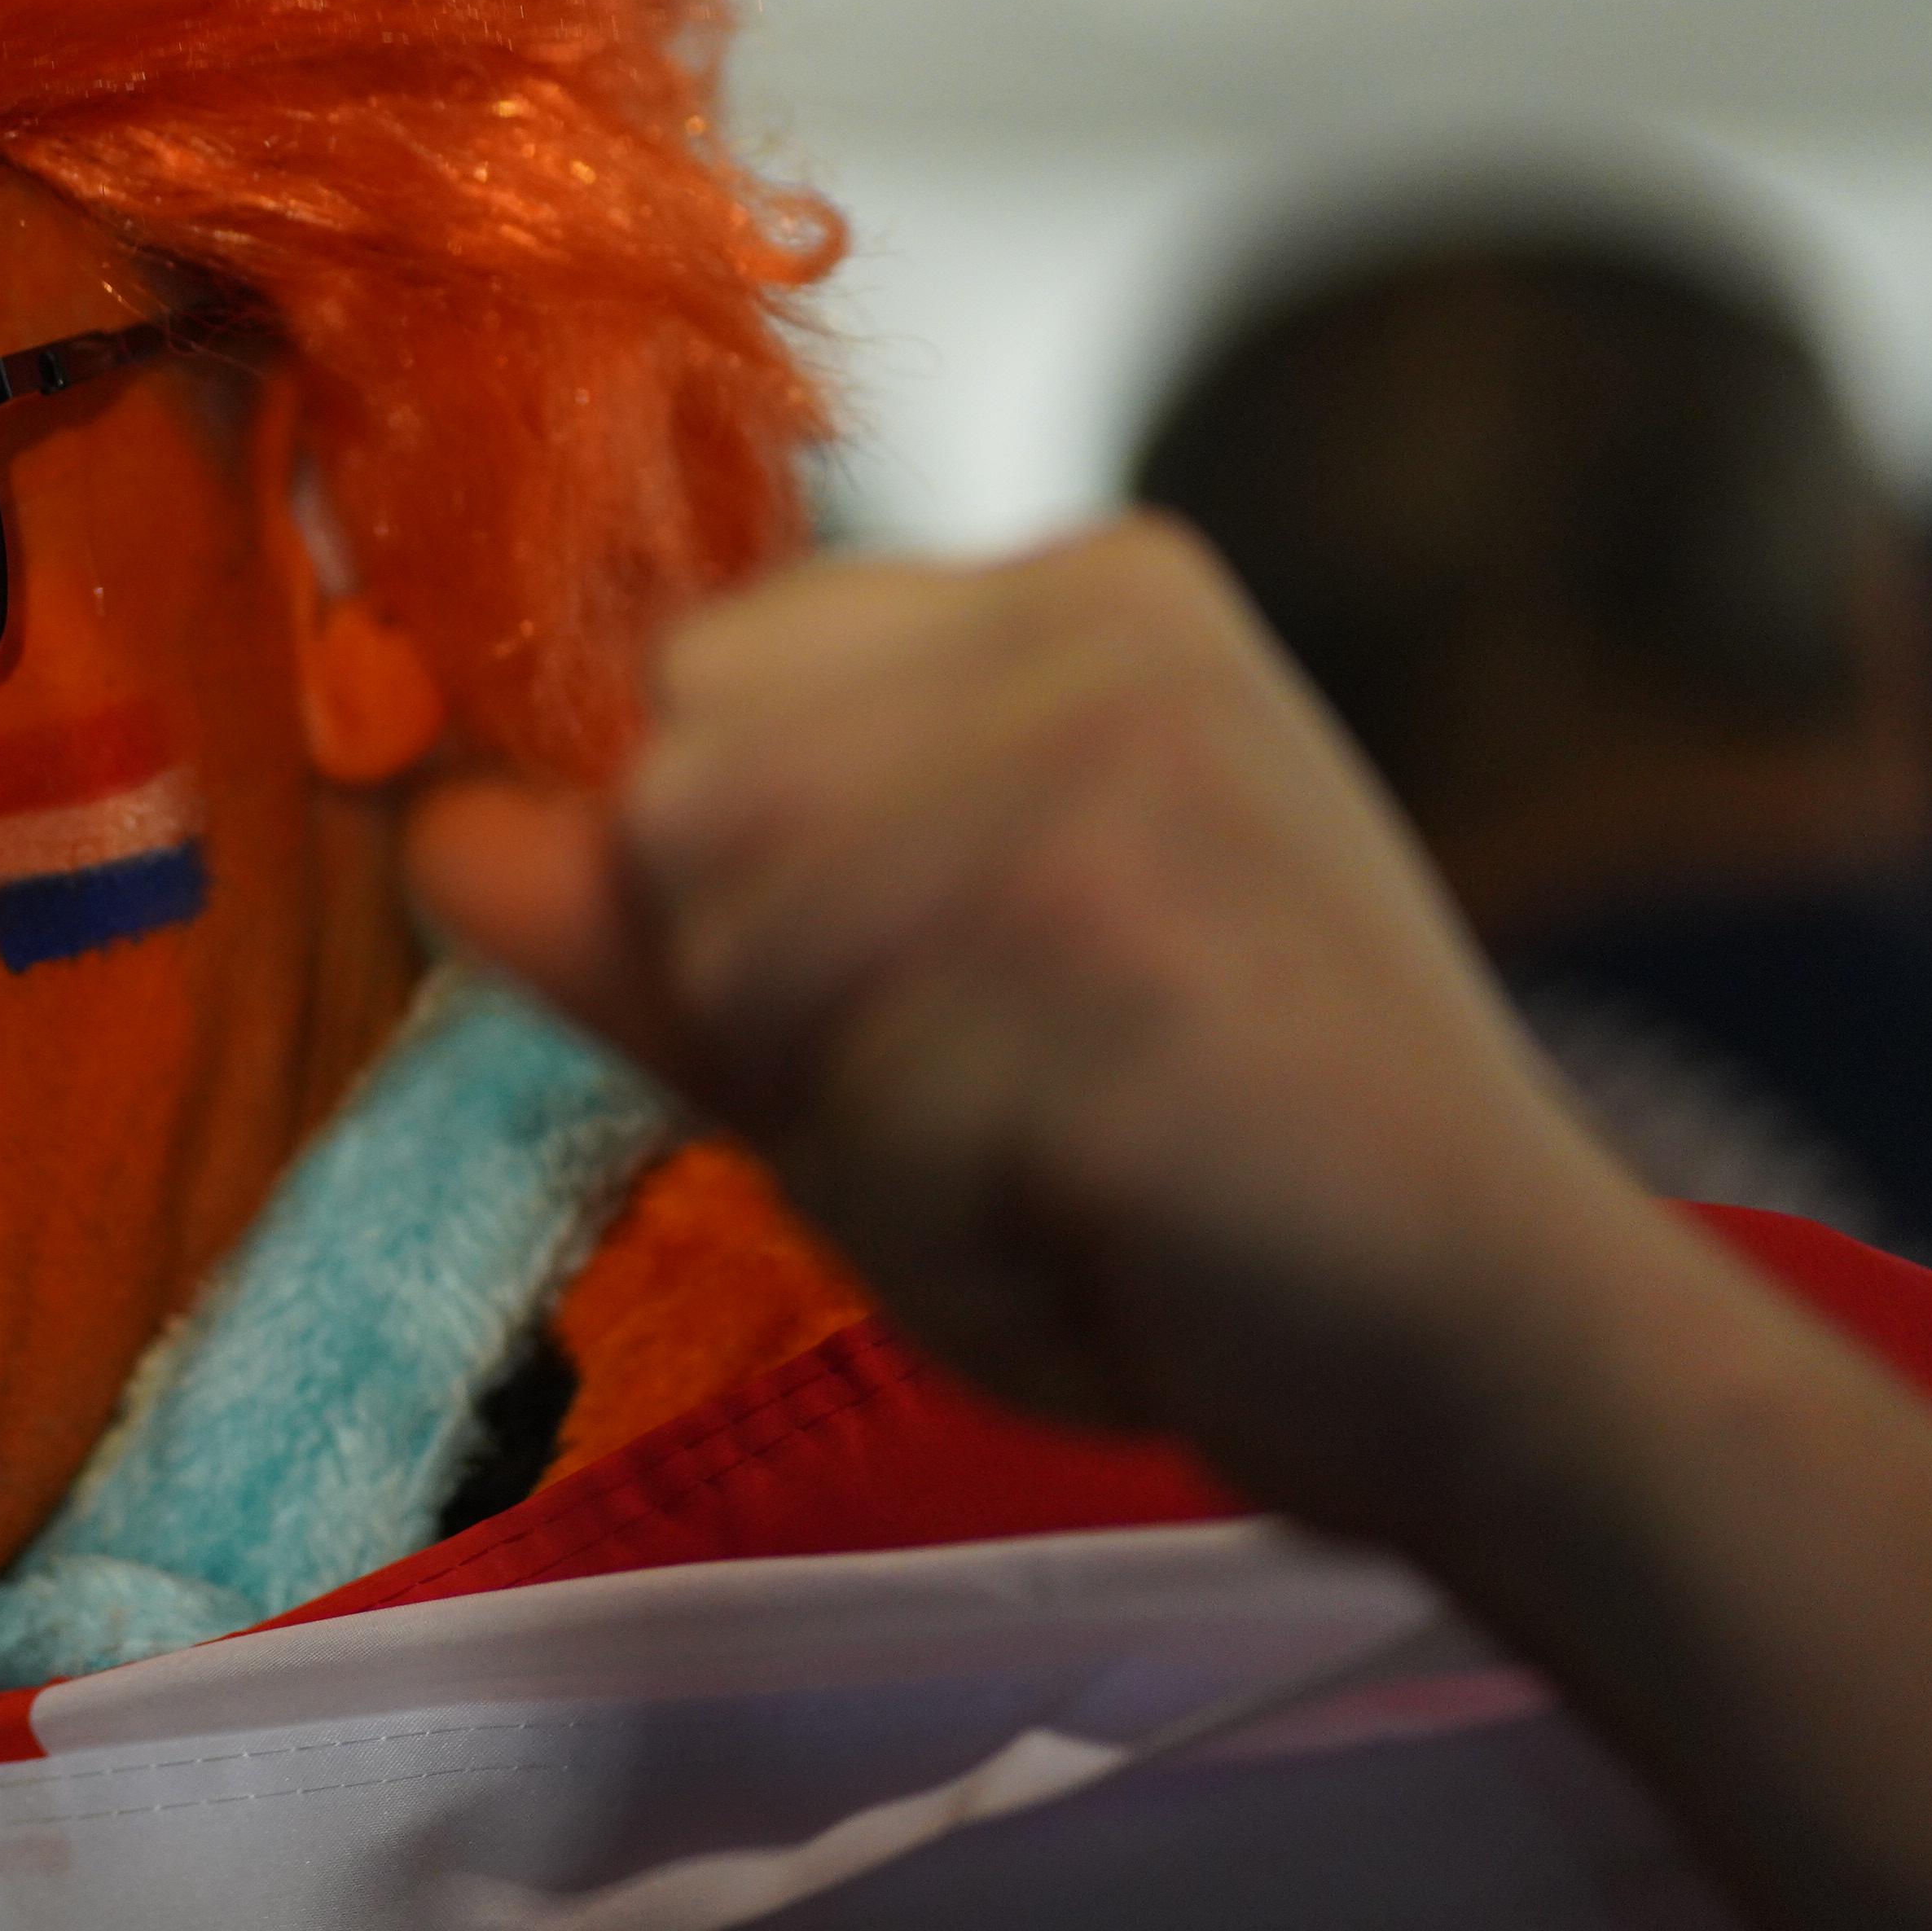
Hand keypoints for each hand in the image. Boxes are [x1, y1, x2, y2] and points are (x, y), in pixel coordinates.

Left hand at [412, 519, 1931, 1930]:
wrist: (1503, 1340)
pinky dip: (938, 1235)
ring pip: (730, 958)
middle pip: (680, 802)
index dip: (743, 886)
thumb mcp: (920, 989)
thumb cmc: (1198, 1178)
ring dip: (857, 1136)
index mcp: (1080, 590)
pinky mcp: (1094, 924)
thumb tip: (428, 827)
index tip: (955, 996)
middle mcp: (1081, 622)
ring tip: (1069, 1168)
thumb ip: (669, 908)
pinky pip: (843, 1118)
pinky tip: (1114, 1228)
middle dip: (779, 1009)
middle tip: (1032, 1103)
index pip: (706, 680)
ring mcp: (1091, 762)